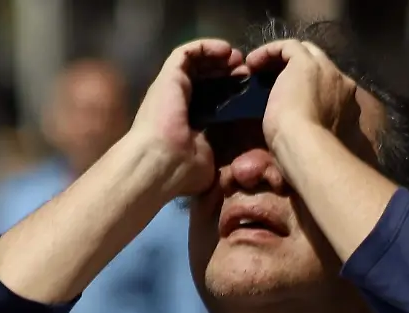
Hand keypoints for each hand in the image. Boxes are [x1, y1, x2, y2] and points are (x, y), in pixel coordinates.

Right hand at [129, 39, 245, 196]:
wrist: (161, 163)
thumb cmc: (183, 169)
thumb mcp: (210, 159)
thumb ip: (219, 151)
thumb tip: (238, 160)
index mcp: (187, 119)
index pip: (209, 96)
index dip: (228, 88)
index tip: (247, 90)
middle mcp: (177, 100)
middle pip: (203, 76)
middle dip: (226, 70)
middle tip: (246, 71)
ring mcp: (171, 87)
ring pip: (195, 60)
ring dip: (218, 56)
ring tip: (238, 58)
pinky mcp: (168, 75)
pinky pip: (187, 52)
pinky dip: (206, 46)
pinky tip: (226, 50)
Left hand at [244, 40, 356, 148]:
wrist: (309, 148)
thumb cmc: (308, 155)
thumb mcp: (312, 143)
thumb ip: (308, 135)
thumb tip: (287, 159)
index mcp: (347, 107)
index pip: (328, 88)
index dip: (307, 89)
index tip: (286, 100)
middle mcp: (342, 85)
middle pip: (319, 64)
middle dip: (295, 69)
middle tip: (270, 79)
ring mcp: (326, 71)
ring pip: (305, 53)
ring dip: (281, 59)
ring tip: (258, 69)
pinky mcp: (305, 63)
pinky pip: (288, 47)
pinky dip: (269, 51)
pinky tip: (252, 63)